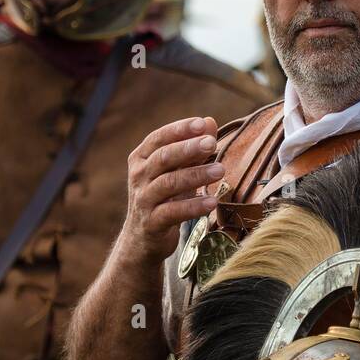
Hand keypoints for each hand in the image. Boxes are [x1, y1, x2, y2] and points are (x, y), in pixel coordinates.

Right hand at [119, 116, 221, 262]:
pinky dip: (193, 207)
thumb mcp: (177, 170)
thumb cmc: (164, 196)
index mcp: (141, 158)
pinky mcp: (151, 223)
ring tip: (220, 170)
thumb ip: (192, 147)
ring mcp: (143, 200)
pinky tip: (212, 202)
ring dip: (195, 175)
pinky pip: (172, 213)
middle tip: (211, 143)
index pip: (158, 138)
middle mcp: (138, 176)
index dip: (179, 130)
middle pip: (163, 158)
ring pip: (168, 184)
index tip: (201, 124)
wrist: (143, 237)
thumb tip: (209, 121)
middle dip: (188, 149)